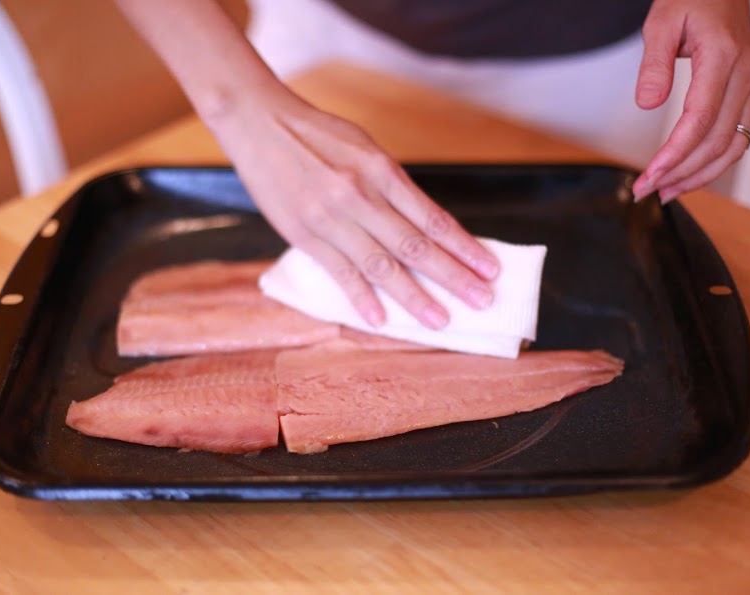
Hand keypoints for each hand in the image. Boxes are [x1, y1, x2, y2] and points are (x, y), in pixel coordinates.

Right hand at [207, 85, 500, 329]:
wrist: (260, 123)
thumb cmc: (318, 134)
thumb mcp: (365, 148)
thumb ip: (392, 186)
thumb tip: (424, 226)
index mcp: (382, 171)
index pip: (433, 218)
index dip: (464, 246)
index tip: (490, 269)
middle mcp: (361, 196)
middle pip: (416, 246)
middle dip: (454, 277)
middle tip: (482, 302)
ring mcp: (332, 218)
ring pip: (382, 265)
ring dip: (414, 297)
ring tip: (440, 320)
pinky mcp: (304, 234)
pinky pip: (339, 272)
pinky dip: (360, 297)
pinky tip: (380, 320)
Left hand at [631, 0, 749, 201]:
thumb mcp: (662, 22)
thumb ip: (654, 64)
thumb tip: (648, 103)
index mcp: (723, 58)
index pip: (700, 120)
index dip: (675, 154)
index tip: (651, 174)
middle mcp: (745, 76)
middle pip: (717, 141)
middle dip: (681, 172)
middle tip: (647, 190)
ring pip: (734, 146)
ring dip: (700, 175)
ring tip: (666, 191)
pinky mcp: (749, 92)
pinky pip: (738, 137)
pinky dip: (715, 162)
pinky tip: (689, 174)